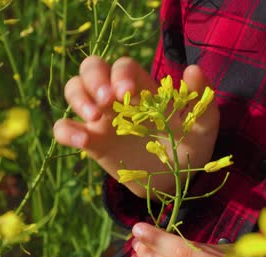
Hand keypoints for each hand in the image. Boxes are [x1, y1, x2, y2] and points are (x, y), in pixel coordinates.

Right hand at [52, 56, 218, 196]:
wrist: (175, 182)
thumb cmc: (189, 147)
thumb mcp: (202, 126)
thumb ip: (200, 99)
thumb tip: (192, 70)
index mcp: (143, 88)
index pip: (122, 66)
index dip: (121, 74)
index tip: (128, 93)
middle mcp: (117, 98)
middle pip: (92, 68)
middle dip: (94, 79)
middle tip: (108, 101)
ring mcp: (100, 118)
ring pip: (74, 89)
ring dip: (79, 98)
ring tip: (94, 117)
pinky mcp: (91, 141)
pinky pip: (64, 127)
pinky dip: (67, 130)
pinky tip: (83, 141)